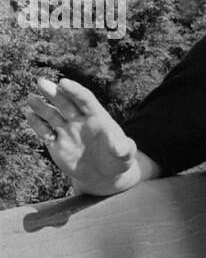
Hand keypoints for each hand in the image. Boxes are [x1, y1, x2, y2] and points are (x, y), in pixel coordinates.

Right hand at [23, 77, 139, 195]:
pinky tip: (28, 114)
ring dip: (41, 106)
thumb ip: (122, 148)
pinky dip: (36, 124)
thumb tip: (118, 145)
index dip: (74, 90)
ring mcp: (66, 131)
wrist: (104, 175)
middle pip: (65, 103)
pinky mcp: (56, 144)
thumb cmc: (118, 160)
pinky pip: (44, 132)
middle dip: (53, 93)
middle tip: (41, 82)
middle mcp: (79, 120)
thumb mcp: (125, 155)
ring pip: (51, 115)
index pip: (85, 99)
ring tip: (31, 98)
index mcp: (97, 117)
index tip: (64, 83)